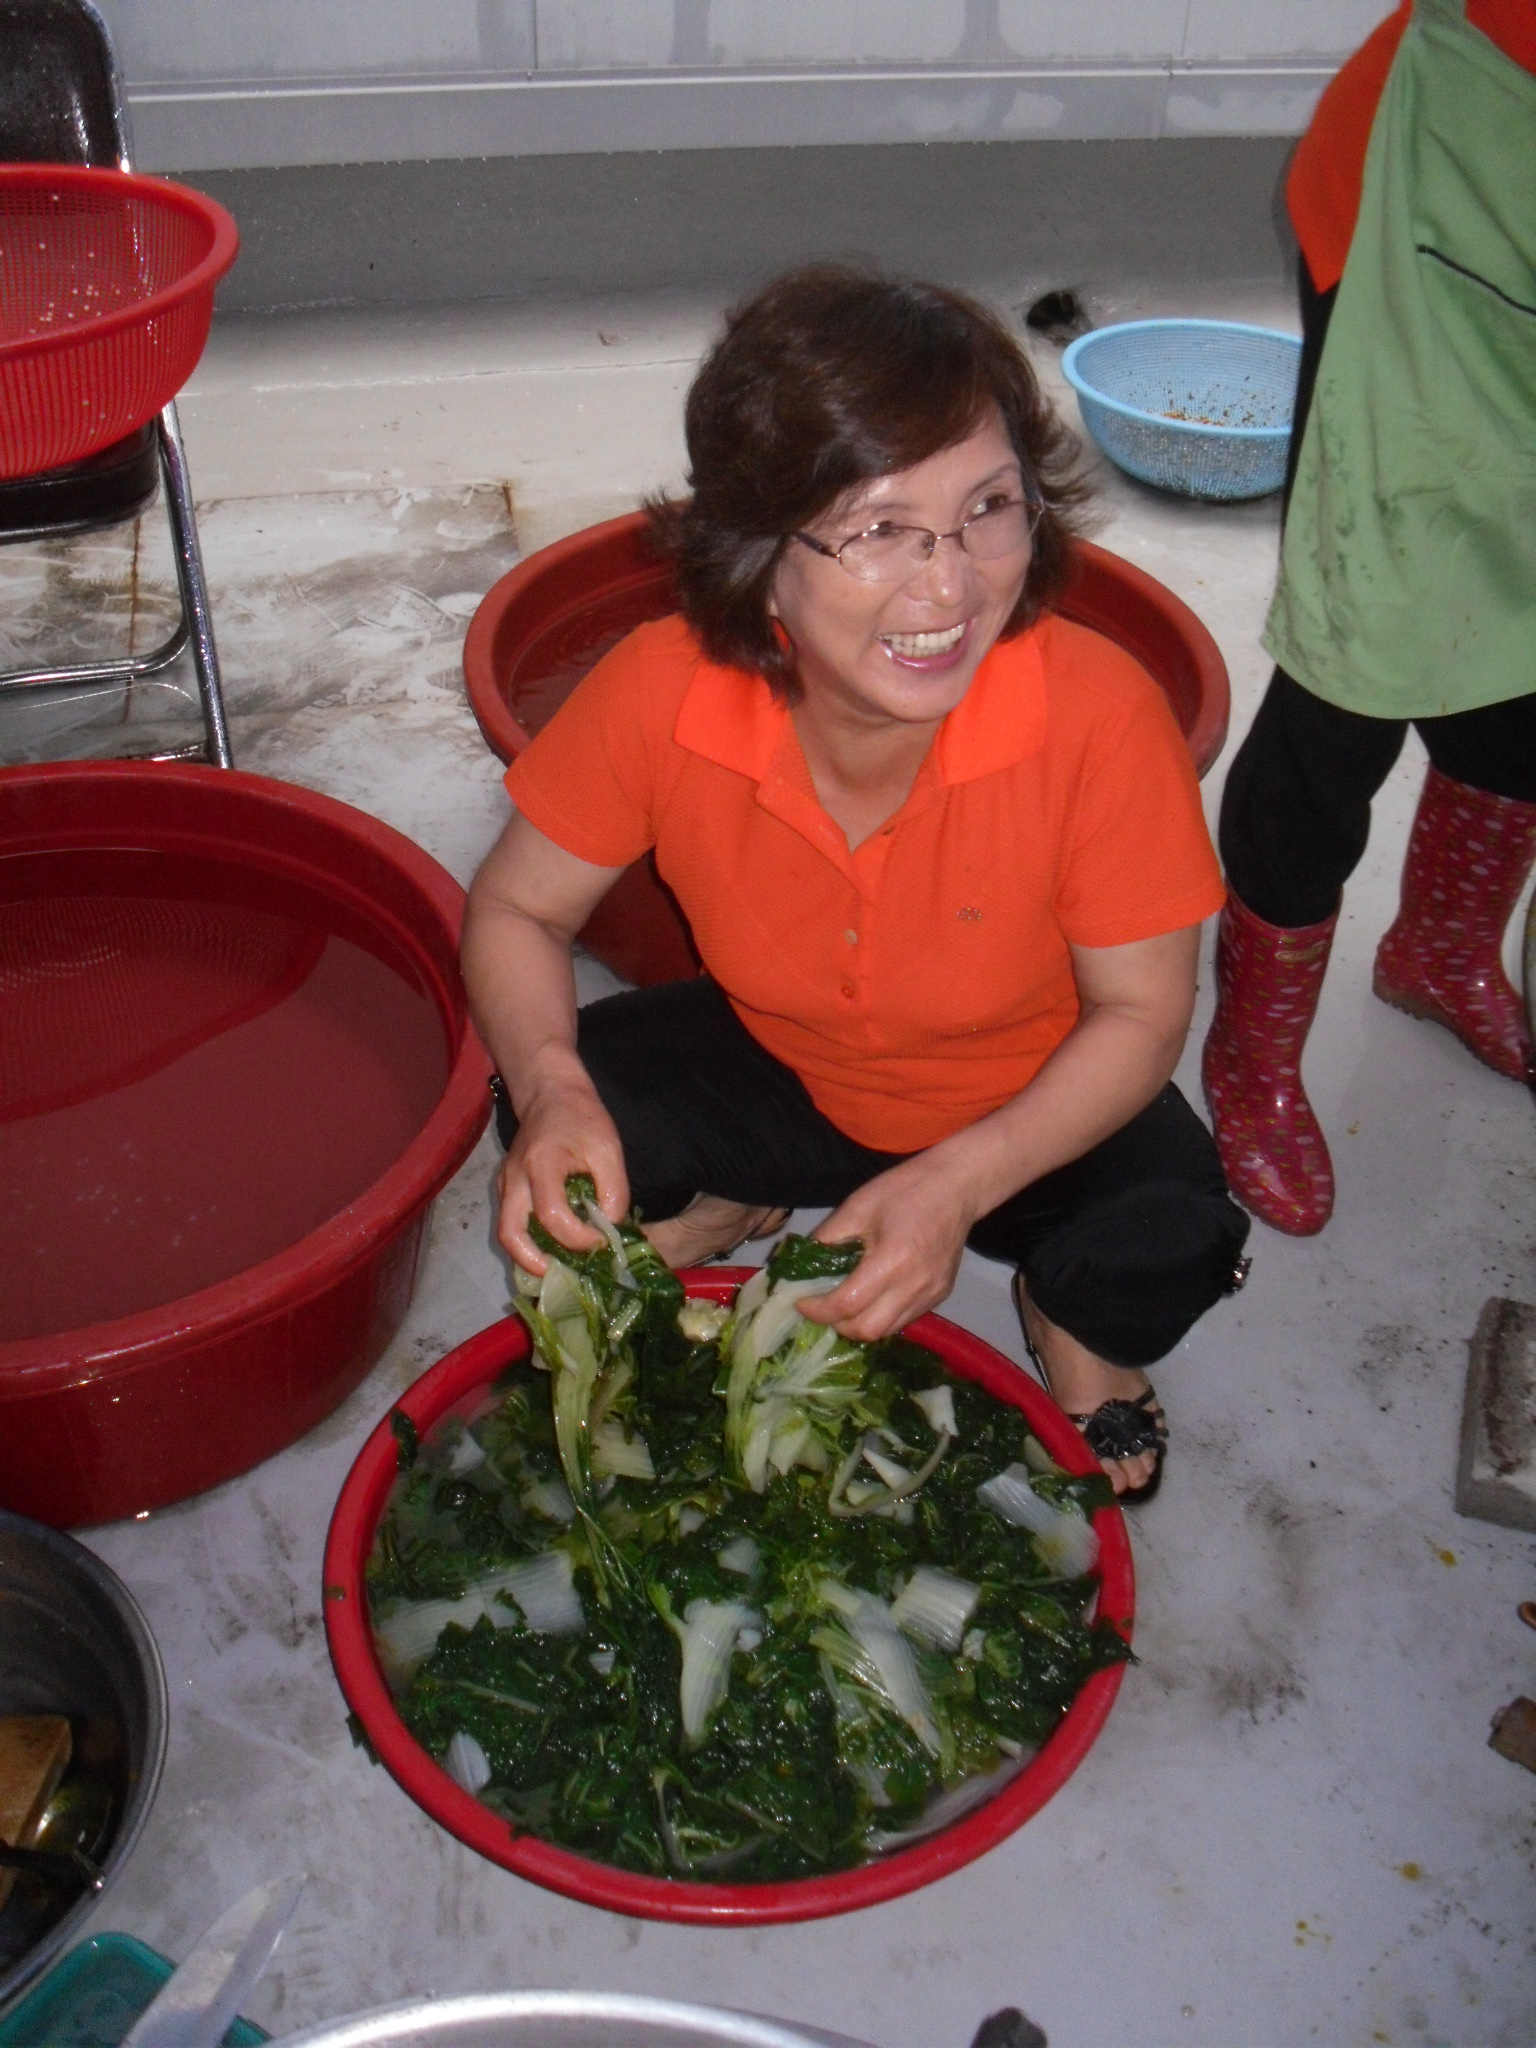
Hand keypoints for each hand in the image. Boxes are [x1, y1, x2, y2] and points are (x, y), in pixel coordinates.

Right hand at [495, 1067, 628, 1273]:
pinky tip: (554, 1248)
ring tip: (561, 1267)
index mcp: (541, 1164)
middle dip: (535, 1263)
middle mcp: (514, 1178)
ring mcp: (505, 1184)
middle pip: (510, 1234)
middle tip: (565, 1275)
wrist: (551, 1094)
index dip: (578, 1237)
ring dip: (529, 1256)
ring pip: (507, 1232)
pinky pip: (511, 1222)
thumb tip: (612, 1231)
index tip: (601, 1240)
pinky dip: (529, 1242)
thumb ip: (614, 1192)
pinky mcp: (506, 1188)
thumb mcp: (609, 1150)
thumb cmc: (582, 1118)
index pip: (552, 1214)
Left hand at [797, 1153, 979, 1341]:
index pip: (847, 1304)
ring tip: (845, 1304)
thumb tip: (803, 1267)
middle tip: (821, 1306)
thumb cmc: (904, 1191)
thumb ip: (827, 1240)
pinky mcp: (941, 1295)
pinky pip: (904, 1319)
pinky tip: (873, 1297)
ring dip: (859, 1323)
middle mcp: (914, 1286)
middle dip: (837, 1323)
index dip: (817, 1309)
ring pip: (887, 1331)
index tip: (800, 1301)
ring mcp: (931, 1294)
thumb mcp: (857, 1207)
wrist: (956, 1187)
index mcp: (891, 1261)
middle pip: (867, 1330)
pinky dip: (882, 1316)